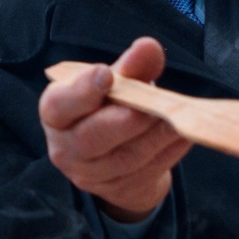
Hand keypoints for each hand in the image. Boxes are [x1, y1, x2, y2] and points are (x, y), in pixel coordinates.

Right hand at [39, 35, 193, 220]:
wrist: (114, 152)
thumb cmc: (107, 106)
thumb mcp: (114, 82)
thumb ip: (130, 66)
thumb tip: (149, 47)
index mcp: (56, 113)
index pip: (60, 104)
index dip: (82, 91)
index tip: (107, 74)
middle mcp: (66, 148)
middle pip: (92, 137)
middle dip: (127, 120)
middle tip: (153, 106)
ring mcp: (90, 175)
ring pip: (126, 158)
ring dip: (157, 136)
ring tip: (179, 117)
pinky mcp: (118, 190)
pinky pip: (147, 171)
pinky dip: (169, 151)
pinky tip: (183, 134)